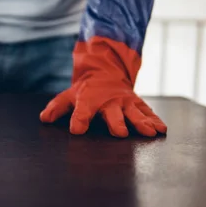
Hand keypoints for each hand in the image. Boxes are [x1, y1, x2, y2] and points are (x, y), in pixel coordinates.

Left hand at [40, 37, 166, 137]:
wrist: (106, 73)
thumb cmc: (86, 90)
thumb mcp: (69, 95)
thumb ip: (57, 107)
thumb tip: (44, 118)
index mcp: (89, 99)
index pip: (82, 110)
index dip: (79, 119)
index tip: (77, 130)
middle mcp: (109, 101)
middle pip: (113, 113)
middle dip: (116, 122)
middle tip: (121, 133)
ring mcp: (125, 102)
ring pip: (134, 113)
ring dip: (142, 122)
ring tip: (150, 132)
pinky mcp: (137, 103)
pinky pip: (147, 112)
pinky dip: (155, 120)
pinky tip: (161, 128)